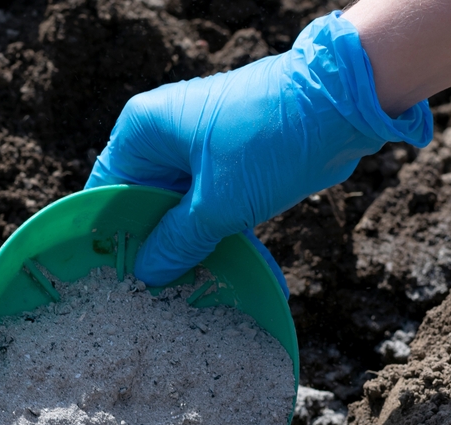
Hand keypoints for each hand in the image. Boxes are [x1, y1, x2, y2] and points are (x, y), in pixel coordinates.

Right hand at [85, 11, 432, 288]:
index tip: (114, 277)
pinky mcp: (229, 164)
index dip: (110, 236)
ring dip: (189, 246)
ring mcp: (198, 149)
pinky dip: (220, 236)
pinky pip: (211, 207)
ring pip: (180, 210)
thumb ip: (177, 242)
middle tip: (153, 295)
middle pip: (143, 204)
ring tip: (189, 292)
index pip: (108, 190)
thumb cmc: (270, 140)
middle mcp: (164, 135)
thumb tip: (147, 274)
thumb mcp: (217, 203)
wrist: (342, 103)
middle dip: (154, 247)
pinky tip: (231, 273)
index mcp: (143, 131)